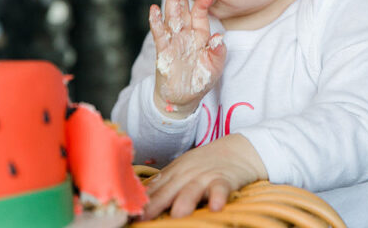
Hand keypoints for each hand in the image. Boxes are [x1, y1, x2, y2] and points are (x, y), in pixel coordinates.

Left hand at [143, 134, 267, 219]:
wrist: (239, 150)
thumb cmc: (207, 165)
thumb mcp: (183, 171)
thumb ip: (165, 186)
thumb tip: (142, 202)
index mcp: (174, 172)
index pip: (155, 188)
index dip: (142, 202)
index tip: (129, 214)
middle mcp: (187, 173)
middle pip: (169, 189)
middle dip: (156, 204)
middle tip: (144, 218)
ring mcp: (206, 176)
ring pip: (193, 188)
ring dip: (185, 200)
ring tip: (177, 215)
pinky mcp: (225, 178)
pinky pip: (221, 188)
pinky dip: (218, 196)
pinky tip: (215, 207)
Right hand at [150, 0, 225, 117]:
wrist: (183, 98)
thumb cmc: (200, 80)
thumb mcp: (214, 68)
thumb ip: (217, 52)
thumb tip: (220, 38)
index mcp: (200, 36)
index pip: (200, 16)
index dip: (202, 5)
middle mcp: (186, 35)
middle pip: (183, 11)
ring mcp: (173, 41)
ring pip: (172, 18)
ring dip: (171, 2)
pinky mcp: (163, 51)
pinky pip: (159, 34)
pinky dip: (156, 22)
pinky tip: (154, 10)